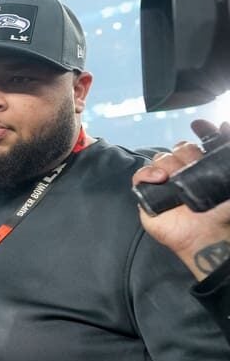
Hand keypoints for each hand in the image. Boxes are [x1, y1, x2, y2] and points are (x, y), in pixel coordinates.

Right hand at [135, 120, 229, 280]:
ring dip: (169, 163)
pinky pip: (139, 176)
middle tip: (194, 166)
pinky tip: (160, 179)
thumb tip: (224, 126)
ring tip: (177, 177)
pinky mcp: (147, 195)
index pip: (198, 143)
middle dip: (186, 152)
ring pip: (160, 158)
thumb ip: (226, 154)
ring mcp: (164, 184)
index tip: (200, 126)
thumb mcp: (227, 178)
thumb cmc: (222, 211)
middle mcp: (184, 174)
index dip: (199, 131)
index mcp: (203, 169)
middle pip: (178, 149)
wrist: (209, 233)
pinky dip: (147, 173)